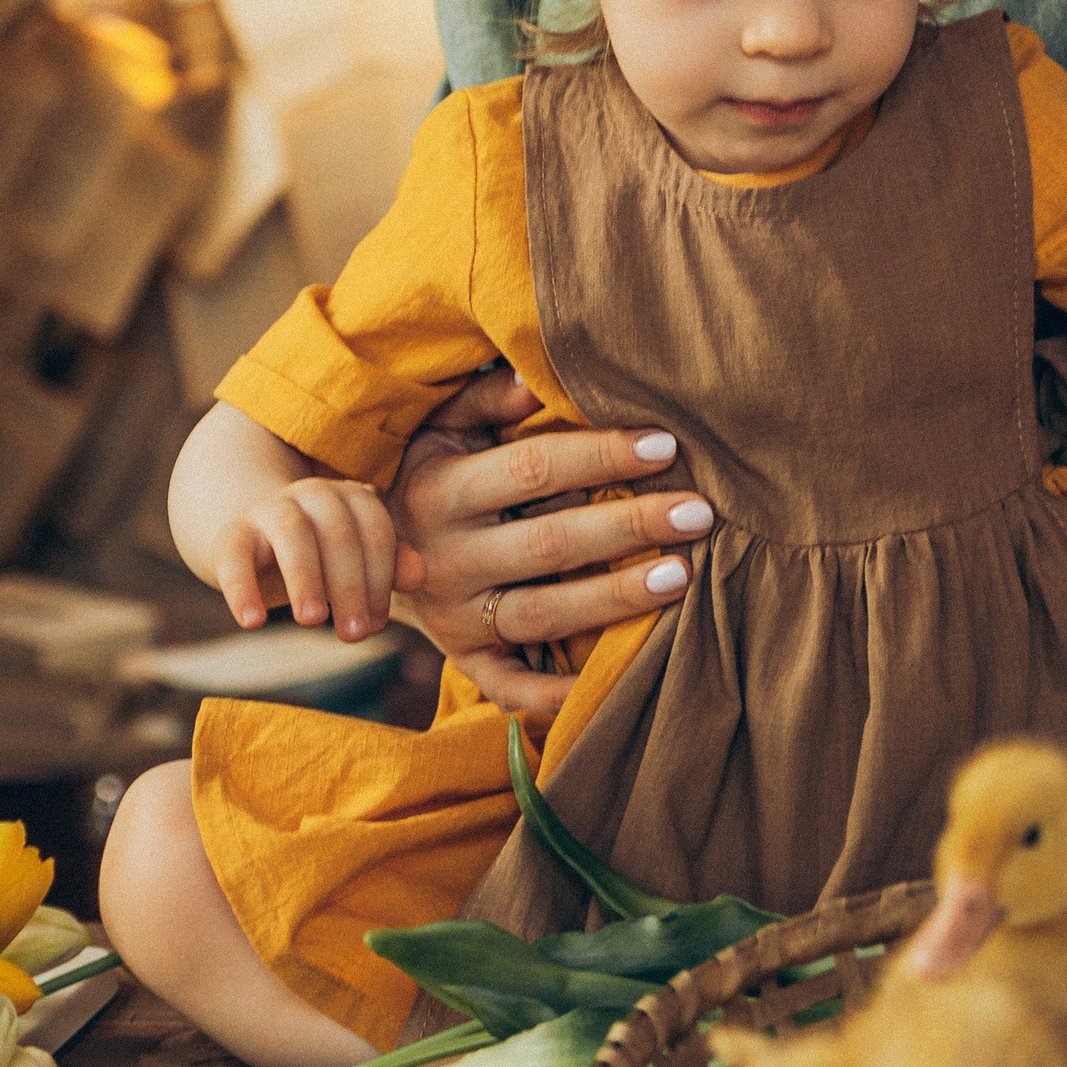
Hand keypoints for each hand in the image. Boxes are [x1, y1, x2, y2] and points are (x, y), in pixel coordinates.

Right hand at [211, 474, 405, 641]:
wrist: (255, 543)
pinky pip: (235, 556)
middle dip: (349, 585)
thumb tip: (419, 575)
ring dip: (305, 578)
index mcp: (352, 497)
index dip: (379, 578)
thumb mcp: (356, 560)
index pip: (375, 531)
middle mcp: (314, 493)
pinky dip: (242, 588)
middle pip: (338, 533)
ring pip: (292, 534)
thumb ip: (389, 565)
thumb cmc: (321, 556)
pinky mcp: (232, 533)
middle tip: (354, 634)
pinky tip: (252, 622)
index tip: (376, 624)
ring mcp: (271, 509)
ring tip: (312, 621)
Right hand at [390, 368, 715, 719]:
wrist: (367, 555)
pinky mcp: (464, 661)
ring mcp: (453, 619)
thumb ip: (489, 398)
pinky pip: (512, 688)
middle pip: (549, 544)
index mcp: (441, 491)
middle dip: (629, 526)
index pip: (533, 469)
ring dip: (615, 599)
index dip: (601, 456)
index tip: (665, 445)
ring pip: (542, 614)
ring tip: (682, 576)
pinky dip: (562, 693)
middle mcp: (443, 560)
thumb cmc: (432, 470)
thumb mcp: (442, 426)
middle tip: (698, 513)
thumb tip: (540, 374)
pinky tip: (619, 675)